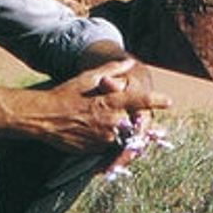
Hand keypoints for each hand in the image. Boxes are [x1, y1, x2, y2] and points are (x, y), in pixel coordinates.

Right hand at [34, 58, 170, 153]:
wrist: (43, 118)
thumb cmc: (65, 95)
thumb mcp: (87, 78)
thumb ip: (110, 70)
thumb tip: (128, 62)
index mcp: (109, 102)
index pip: (138, 101)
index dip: (155, 101)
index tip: (168, 101)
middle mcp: (110, 121)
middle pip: (135, 125)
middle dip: (139, 123)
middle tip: (137, 122)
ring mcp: (103, 138)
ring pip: (123, 137)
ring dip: (123, 132)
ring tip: (108, 124)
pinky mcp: (95, 149)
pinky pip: (109, 146)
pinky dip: (109, 140)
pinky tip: (96, 131)